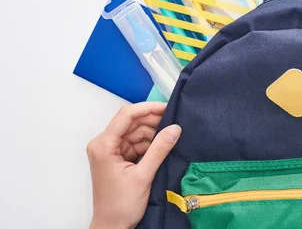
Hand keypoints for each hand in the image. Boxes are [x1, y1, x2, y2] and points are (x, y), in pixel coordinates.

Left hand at [87, 102, 180, 228]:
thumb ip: (159, 149)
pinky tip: (161, 147)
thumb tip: (175, 128)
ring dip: (152, 133)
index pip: (126, 116)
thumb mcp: (143, 176)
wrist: (112, 226)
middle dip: (152, 121)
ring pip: (135, 131)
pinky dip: (149, 143)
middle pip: (131, 122)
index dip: (148, 108)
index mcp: (103, 145)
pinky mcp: (118, 158)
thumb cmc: (120, 205)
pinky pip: (135, 142)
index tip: (167, 108)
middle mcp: (103, 144)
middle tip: (173, 123)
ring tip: (169, 137)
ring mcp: (110, 151)